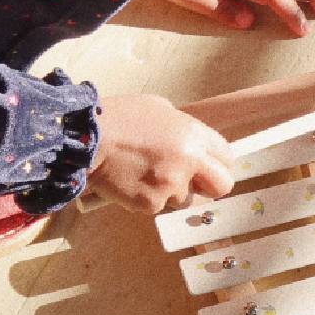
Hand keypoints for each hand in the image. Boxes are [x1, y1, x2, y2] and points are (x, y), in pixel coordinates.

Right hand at [88, 94, 234, 213]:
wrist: (86, 139)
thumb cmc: (119, 118)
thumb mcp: (159, 108)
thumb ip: (182, 127)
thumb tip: (193, 142)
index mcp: (194, 134)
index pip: (228, 158)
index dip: (219, 164)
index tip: (210, 167)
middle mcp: (189, 161)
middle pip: (222, 186)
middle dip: (209, 185)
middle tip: (192, 181)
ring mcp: (171, 185)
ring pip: (186, 199)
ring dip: (174, 192)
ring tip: (149, 174)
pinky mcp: (151, 204)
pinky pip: (159, 206)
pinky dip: (149, 198)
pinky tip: (134, 181)